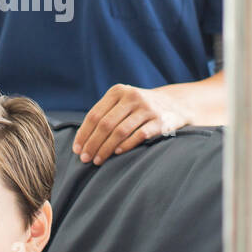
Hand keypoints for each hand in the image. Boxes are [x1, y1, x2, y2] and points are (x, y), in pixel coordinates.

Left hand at [72, 85, 190, 165]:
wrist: (174, 104)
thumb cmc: (139, 108)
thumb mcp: (122, 102)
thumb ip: (104, 114)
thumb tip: (81, 141)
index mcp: (118, 91)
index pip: (94, 115)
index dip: (84, 133)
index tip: (77, 150)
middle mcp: (132, 97)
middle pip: (105, 124)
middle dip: (92, 144)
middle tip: (85, 159)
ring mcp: (147, 108)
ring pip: (120, 131)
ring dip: (106, 148)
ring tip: (98, 160)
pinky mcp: (160, 121)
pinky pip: (139, 135)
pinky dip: (126, 145)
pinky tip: (117, 153)